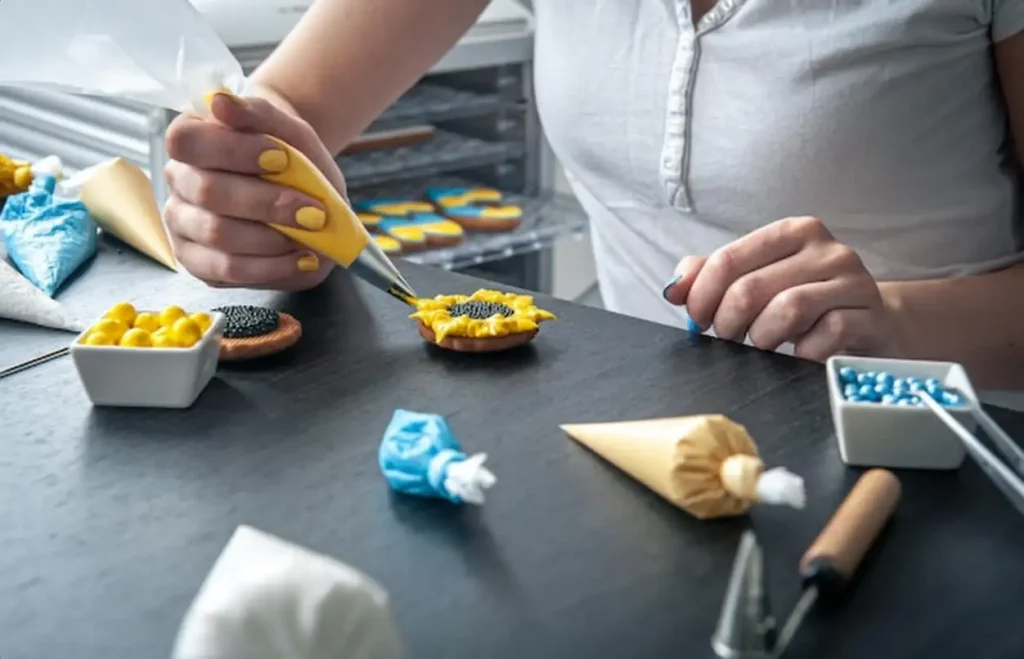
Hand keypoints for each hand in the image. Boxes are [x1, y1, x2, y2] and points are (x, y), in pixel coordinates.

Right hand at [163, 91, 342, 290]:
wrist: (302, 192)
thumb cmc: (289, 157)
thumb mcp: (288, 131)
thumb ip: (258, 114)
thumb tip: (220, 102)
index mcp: (190, 140)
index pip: (187, 141)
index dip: (234, 151)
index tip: (281, 158)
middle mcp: (179, 182)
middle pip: (209, 193)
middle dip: (269, 204)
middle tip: (314, 211)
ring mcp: (183, 224)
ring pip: (219, 236)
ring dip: (274, 238)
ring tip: (310, 235)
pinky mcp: (198, 262)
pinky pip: (228, 271)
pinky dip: (272, 268)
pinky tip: (302, 258)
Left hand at [662, 216, 896, 360]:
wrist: (874, 323)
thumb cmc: (806, 302)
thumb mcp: (758, 281)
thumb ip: (712, 276)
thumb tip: (674, 288)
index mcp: (792, 232)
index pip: (727, 260)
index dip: (701, 297)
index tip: (698, 321)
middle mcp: (826, 249)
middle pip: (750, 288)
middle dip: (727, 322)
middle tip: (728, 338)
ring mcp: (854, 281)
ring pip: (787, 309)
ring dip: (761, 338)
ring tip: (761, 345)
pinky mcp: (872, 315)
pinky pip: (825, 335)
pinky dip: (802, 353)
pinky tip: (798, 355)